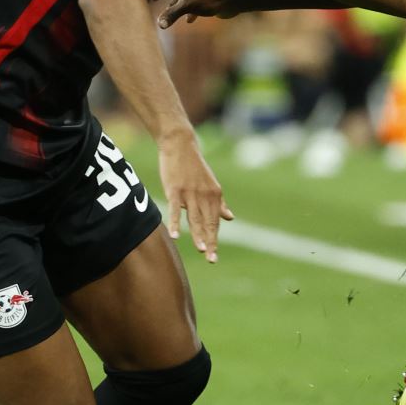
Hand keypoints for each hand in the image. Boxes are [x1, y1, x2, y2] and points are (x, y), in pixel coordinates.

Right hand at [158, 132, 232, 262]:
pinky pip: (176, 209)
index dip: (214, 239)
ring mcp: (190, 193)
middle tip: (211, 259)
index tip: (213, 255)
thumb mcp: (211, 185)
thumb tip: (230, 218)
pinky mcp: (175, 190)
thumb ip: (219, 203)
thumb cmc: (193, 166)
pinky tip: (176, 236)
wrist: (180, 144)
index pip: (215, 222)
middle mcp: (205, 195)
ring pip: (195, 218)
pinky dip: (176, 223)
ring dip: (198, 235)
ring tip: (201, 250)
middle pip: (207, 223)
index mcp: (215, 195)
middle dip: (210, 242)